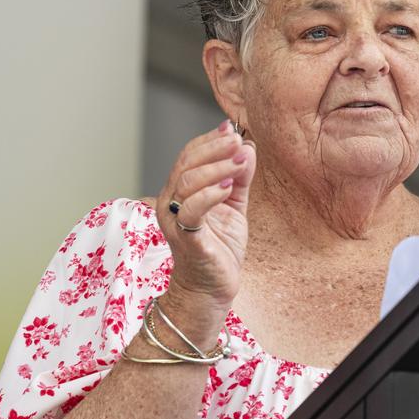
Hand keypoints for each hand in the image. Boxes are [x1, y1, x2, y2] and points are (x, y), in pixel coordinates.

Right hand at [157, 121, 256, 319]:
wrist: (211, 288)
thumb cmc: (218, 248)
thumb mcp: (233, 206)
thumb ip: (239, 178)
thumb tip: (247, 148)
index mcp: (178, 191)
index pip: (189, 155)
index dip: (209, 140)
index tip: (233, 130)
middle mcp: (170, 202)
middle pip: (186, 163)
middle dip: (214, 148)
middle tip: (238, 142)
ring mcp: (174, 220)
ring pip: (187, 181)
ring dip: (216, 167)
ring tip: (240, 162)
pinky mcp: (185, 237)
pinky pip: (192, 210)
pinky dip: (210, 194)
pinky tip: (228, 187)